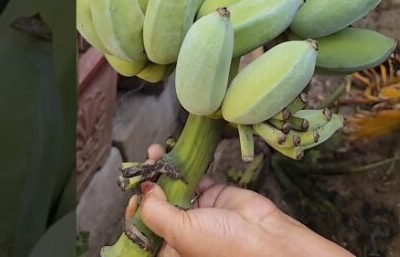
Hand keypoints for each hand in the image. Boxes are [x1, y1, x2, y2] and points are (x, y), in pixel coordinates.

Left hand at [129, 144, 352, 256]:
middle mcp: (182, 232)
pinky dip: (185, 166)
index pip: (143, 230)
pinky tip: (173, 154)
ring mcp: (199, 212)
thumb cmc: (223, 247)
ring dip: (164, 171)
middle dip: (149, 184)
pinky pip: (196, 178)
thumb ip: (156, 211)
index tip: (132, 191)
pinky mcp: (216, 195)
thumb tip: (144, 189)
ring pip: (175, 188)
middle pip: (158, 205)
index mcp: (169, 250)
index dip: (135, 209)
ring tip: (155, 153)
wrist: (267, 240)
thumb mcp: (180, 233)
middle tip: (142, 165)